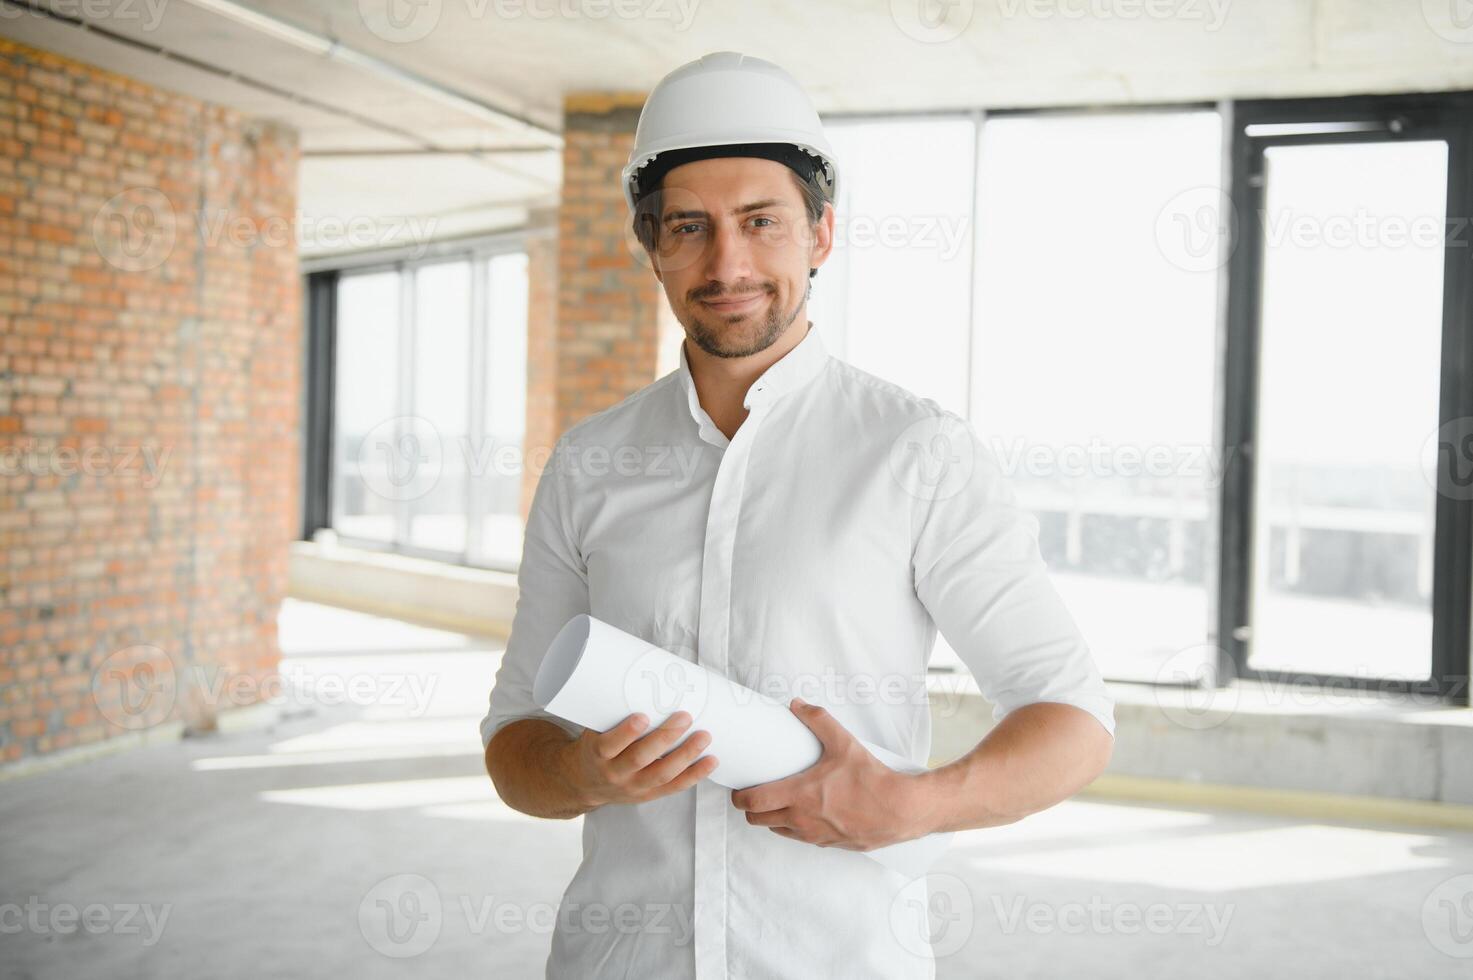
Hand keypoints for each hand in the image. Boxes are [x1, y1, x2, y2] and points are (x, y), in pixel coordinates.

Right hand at [562, 710, 718, 807]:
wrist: (585, 782)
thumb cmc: (595, 746)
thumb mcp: (595, 729)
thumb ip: (614, 711)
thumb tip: (646, 673)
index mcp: (597, 754)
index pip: (609, 745)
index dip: (626, 732)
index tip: (643, 716)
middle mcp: (614, 773)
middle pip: (640, 758)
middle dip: (665, 738)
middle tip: (685, 717)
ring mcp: (633, 787)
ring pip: (662, 774)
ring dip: (686, 756)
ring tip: (704, 737)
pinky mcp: (648, 795)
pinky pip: (674, 787)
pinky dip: (694, 775)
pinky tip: (710, 761)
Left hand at [730, 698, 922, 851]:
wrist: (900, 810)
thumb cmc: (872, 779)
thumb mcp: (844, 743)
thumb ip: (818, 720)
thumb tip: (797, 704)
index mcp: (800, 795)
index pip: (753, 802)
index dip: (739, 796)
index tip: (739, 788)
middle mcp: (802, 819)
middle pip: (758, 820)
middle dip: (752, 807)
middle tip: (756, 791)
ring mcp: (814, 835)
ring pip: (777, 830)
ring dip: (772, 817)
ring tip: (779, 800)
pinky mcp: (827, 844)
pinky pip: (800, 838)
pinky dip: (794, 826)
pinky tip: (805, 811)